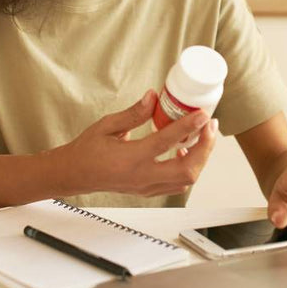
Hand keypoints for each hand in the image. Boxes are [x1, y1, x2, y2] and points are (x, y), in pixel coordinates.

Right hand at [57, 89, 218, 196]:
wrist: (76, 174)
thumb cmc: (88, 149)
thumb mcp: (106, 126)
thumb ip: (132, 113)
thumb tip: (153, 96)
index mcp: (129, 158)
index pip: (165, 143)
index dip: (188, 127)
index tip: (202, 115)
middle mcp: (141, 177)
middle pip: (186, 170)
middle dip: (205, 148)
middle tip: (210, 126)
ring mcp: (146, 187)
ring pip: (185, 180)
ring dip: (200, 158)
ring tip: (203, 136)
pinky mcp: (149, 190)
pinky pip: (177, 184)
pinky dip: (188, 168)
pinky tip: (187, 151)